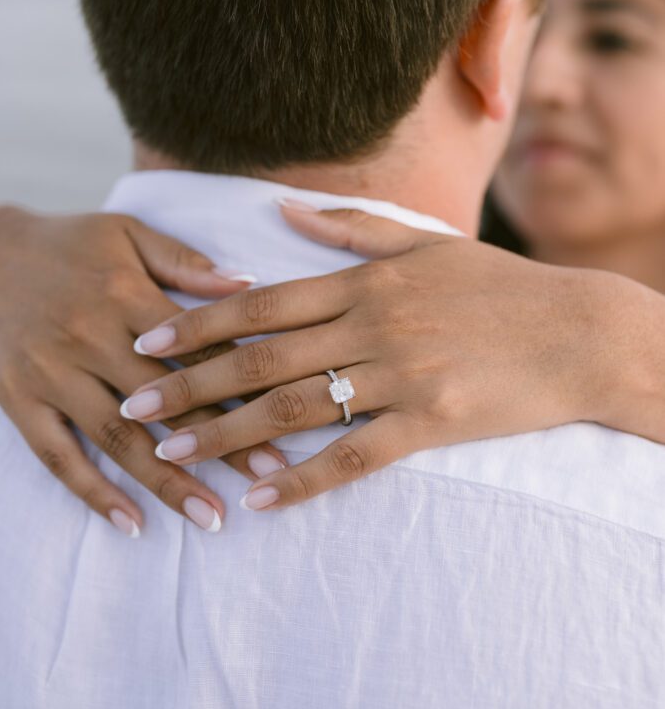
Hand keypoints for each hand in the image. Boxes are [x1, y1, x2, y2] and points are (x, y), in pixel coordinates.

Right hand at [0, 206, 285, 534]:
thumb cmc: (67, 243)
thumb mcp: (128, 234)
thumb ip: (186, 263)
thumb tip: (249, 284)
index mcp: (125, 294)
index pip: (194, 349)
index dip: (243, 386)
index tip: (285, 419)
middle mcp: (89, 338)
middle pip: (165, 402)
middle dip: (219, 443)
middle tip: (266, 478)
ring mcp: (51, 374)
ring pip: (117, 438)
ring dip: (166, 481)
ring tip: (210, 515)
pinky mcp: (19, 401)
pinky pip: (58, 456)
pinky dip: (93, 493)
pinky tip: (131, 524)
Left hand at [122, 201, 659, 510]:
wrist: (576, 331)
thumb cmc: (497, 286)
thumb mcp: (424, 243)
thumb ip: (349, 229)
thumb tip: (281, 210)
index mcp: (365, 282)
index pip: (263, 302)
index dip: (199, 321)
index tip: (147, 341)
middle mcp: (372, 326)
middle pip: (262, 359)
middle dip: (190, 384)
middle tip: (133, 407)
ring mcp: (401, 377)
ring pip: (296, 409)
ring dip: (227, 435)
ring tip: (174, 455)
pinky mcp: (431, 423)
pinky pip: (354, 456)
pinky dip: (304, 479)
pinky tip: (261, 498)